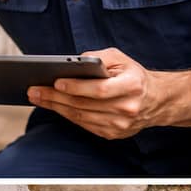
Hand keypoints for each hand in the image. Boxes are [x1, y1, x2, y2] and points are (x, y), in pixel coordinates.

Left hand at [27, 47, 166, 139]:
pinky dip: (66, 115)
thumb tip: (70, 62)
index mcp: (132, 85)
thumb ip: (96, 57)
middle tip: (34, 89)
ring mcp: (120, 125)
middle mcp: (127, 107)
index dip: (76, 87)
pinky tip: (53, 105)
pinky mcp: (113, 134)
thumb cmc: (133, 75)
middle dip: (55, 97)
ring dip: (55, 107)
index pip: (99, 89)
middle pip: (84, 104)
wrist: (156, 100)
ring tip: (37, 96)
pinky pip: (83, 124)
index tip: (55, 82)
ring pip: (80, 116)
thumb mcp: (119, 58)